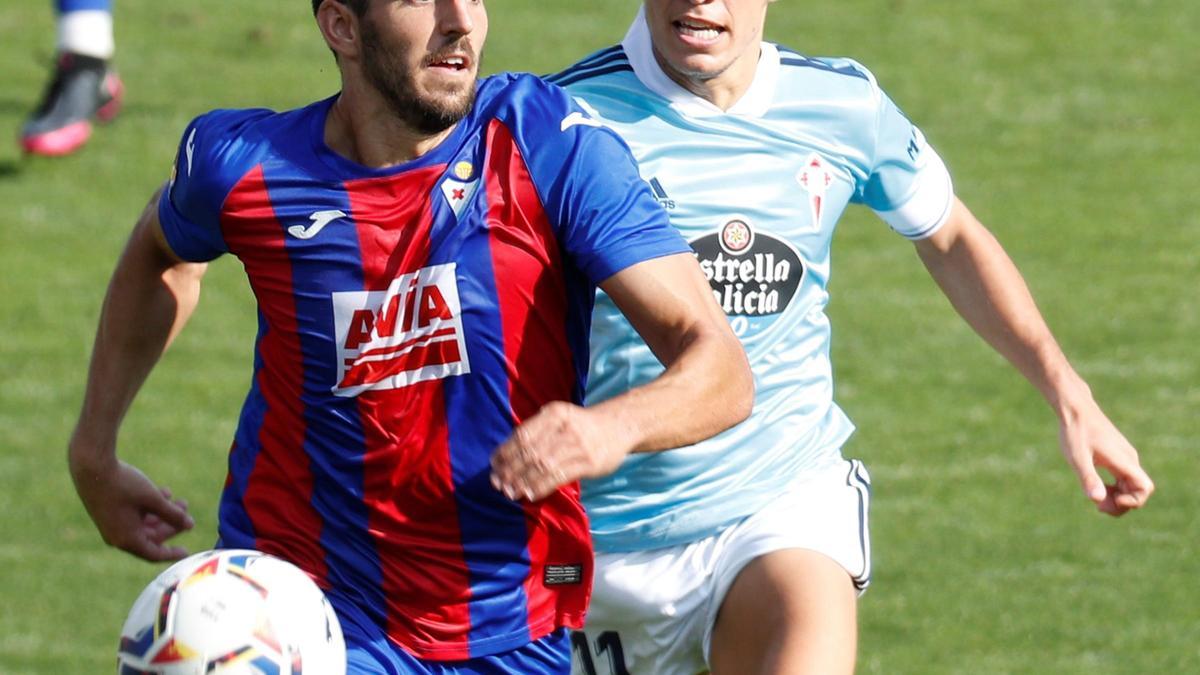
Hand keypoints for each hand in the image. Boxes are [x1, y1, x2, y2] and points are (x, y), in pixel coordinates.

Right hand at [70, 454, 194, 560]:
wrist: (91, 466)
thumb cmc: (124, 484)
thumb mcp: (153, 499)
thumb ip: (172, 514)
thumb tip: (190, 525)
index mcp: (126, 539)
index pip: (153, 554)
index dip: (172, 553)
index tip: (187, 551)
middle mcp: (117, 536)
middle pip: (150, 537)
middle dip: (171, 524)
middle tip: (186, 511)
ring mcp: (111, 525)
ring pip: (144, 525)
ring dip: (162, 513)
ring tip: (179, 499)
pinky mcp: (108, 512)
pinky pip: (134, 516)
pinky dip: (149, 507)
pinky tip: (164, 492)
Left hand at [489, 402, 630, 501]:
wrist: (618, 426)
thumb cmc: (581, 425)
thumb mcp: (559, 418)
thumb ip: (537, 432)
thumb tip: (506, 455)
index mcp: (553, 413)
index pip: (522, 435)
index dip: (505, 451)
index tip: (494, 465)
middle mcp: (564, 427)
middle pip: (530, 452)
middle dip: (510, 470)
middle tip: (497, 483)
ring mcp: (577, 445)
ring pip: (542, 466)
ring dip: (523, 481)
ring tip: (510, 492)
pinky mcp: (588, 462)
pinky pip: (559, 477)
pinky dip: (541, 487)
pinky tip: (529, 494)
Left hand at [1058, 398, 1153, 515]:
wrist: (1075, 409)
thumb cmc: (1075, 432)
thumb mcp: (1077, 457)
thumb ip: (1088, 478)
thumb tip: (1097, 500)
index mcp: (1123, 461)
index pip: (1145, 487)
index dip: (1133, 500)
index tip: (1111, 499)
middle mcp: (1128, 460)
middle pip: (1138, 490)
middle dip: (1121, 504)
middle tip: (1098, 506)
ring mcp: (1123, 458)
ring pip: (1130, 486)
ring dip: (1117, 497)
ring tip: (1096, 500)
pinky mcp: (1116, 456)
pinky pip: (1122, 479)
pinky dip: (1113, 488)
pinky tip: (1096, 487)